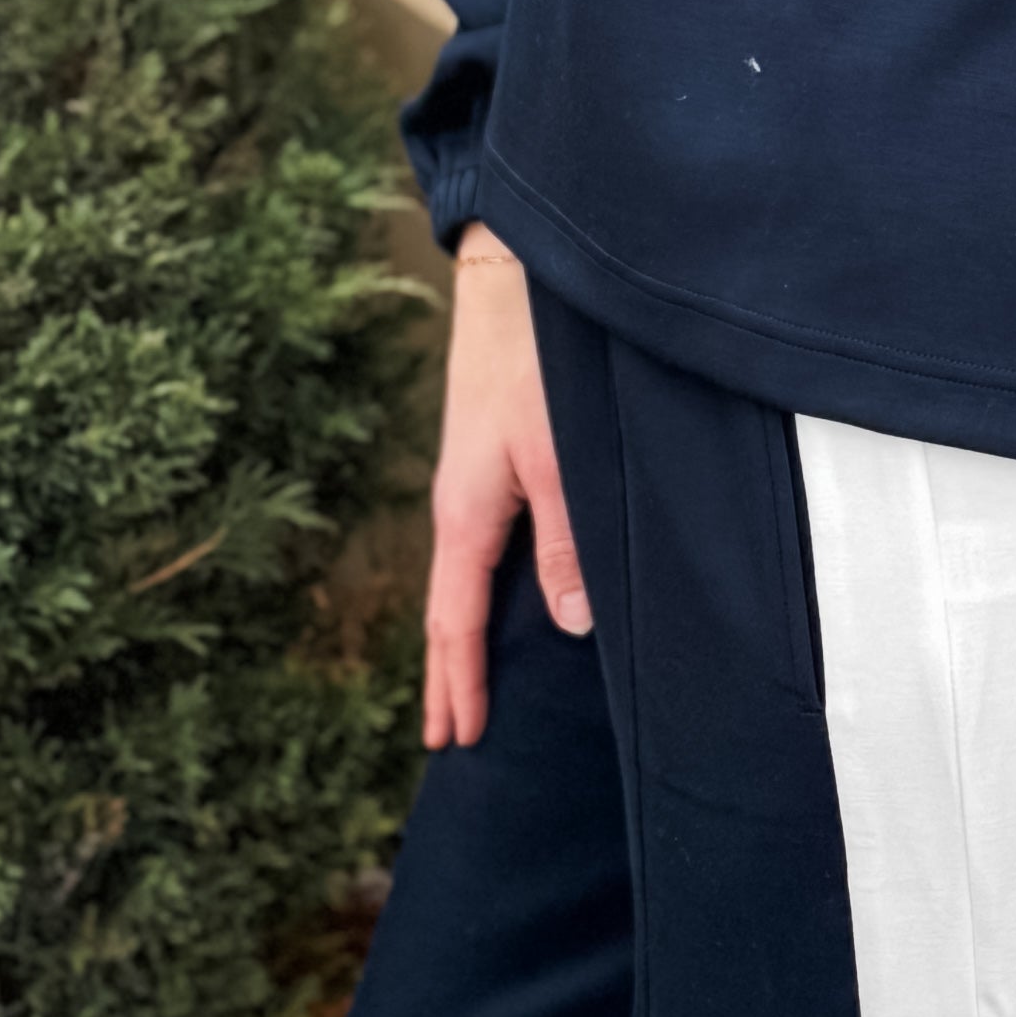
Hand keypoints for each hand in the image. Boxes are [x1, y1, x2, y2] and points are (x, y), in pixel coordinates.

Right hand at [422, 231, 589, 749]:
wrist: (512, 275)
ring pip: (462, 578)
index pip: (455, 623)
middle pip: (446, 610)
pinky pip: (478, 547)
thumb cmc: (533, 361)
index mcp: (466, 515)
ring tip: (467, 683)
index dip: (460, 684)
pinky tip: (500, 598)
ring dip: (461, 635)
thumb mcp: (556, 456)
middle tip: (446, 737)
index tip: (460, 740)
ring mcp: (471, 481)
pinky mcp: (490, 456)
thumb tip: (569, 626)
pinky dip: (478, 591)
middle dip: (447, 674)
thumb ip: (566, 542)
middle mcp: (459, 505)